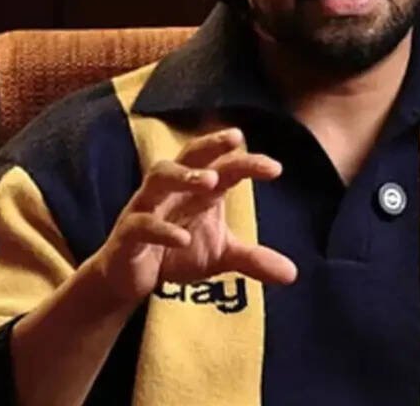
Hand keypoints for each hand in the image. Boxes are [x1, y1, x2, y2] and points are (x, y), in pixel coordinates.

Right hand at [92, 127, 297, 302]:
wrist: (131, 280)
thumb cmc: (176, 253)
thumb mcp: (220, 256)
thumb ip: (253, 259)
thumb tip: (292, 274)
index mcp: (196, 190)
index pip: (224, 166)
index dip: (247, 163)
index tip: (275, 168)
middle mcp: (172, 191)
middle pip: (188, 155)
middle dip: (209, 144)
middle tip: (234, 138)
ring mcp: (146, 209)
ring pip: (158, 178)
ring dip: (183, 175)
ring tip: (210, 181)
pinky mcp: (127, 235)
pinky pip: (141, 224)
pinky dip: (161, 229)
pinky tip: (184, 239)